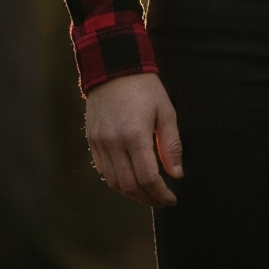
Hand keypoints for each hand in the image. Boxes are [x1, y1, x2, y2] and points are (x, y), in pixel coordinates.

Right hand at [85, 72, 182, 206]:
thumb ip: (171, 146)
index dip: (161, 193)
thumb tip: (176, 175)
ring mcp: (100, 143)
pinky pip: (103, 170)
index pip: (148, 178)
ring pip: (114, 182)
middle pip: (130, 185)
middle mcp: (114, 143)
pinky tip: (131, 180)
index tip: (171, 199)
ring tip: (148, 194)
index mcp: (135, 135)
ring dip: (132, 193)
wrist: (114, 68)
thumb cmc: (146, 89)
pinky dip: (118, 181)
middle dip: (148, 198)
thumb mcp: (166, 112)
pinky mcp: (92, 140)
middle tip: (162, 200)